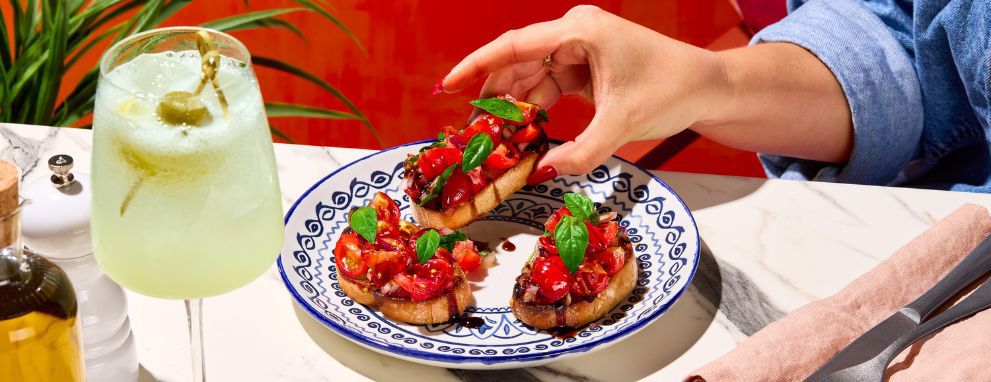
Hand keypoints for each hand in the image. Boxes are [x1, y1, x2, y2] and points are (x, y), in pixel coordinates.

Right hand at [438, 5, 730, 177]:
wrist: (710, 87)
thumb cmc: (673, 90)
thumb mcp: (622, 125)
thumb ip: (579, 152)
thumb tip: (539, 173)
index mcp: (579, 31)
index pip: (514, 46)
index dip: (477, 66)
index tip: (447, 86)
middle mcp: (574, 33)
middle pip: (518, 63)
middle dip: (495, 97)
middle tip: (473, 130)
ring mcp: (580, 50)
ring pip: (532, 78)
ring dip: (516, 107)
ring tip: (496, 139)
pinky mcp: (586, 68)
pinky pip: (550, 87)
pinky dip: (537, 110)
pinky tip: (526, 134)